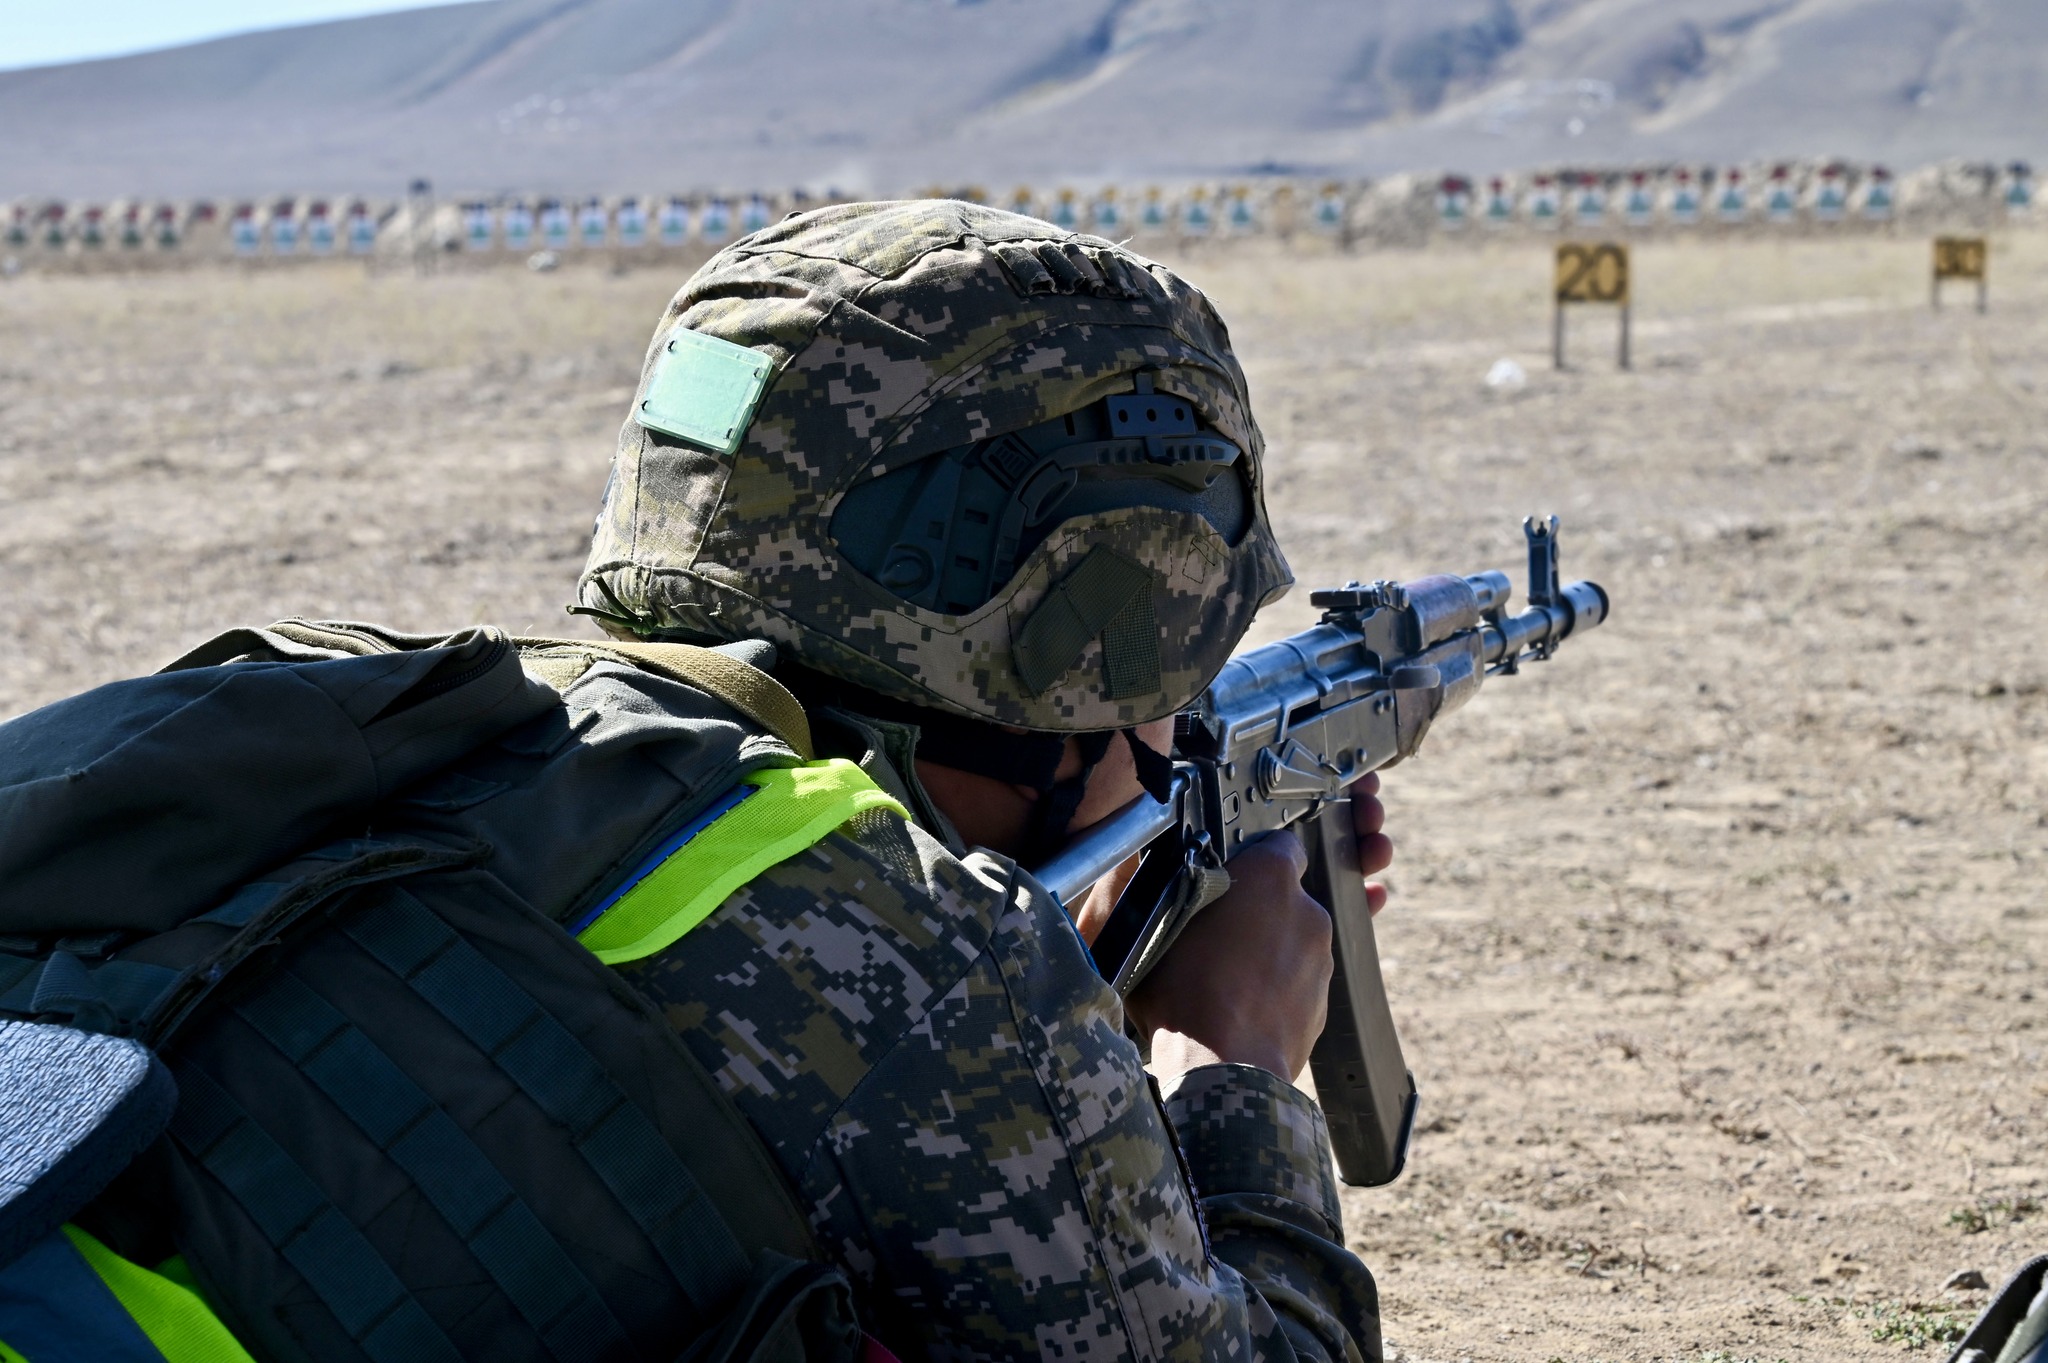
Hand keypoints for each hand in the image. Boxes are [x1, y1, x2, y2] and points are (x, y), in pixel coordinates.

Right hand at [1133, 772, 1394, 1084]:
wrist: (1223, 1070)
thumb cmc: (1184, 996)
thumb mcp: (1153, 928)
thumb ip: (1168, 891)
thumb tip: (1157, 876)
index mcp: (1271, 877)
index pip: (1279, 845)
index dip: (1252, 861)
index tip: (1227, 880)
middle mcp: (1308, 912)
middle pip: (1284, 898)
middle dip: (1257, 911)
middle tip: (1214, 937)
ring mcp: (1322, 962)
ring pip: (1292, 944)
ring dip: (1267, 953)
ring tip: (1223, 981)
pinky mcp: (1323, 1005)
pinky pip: (1297, 985)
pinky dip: (1276, 991)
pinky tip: (1240, 1009)